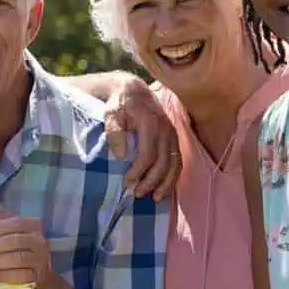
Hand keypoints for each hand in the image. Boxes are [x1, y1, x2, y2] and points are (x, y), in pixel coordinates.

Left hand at [0, 216, 54, 288]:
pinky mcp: (37, 277)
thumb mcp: (2, 232)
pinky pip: (21, 276)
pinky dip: (4, 275)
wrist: (26, 271)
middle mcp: (40, 242)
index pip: (17, 223)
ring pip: (19, 259)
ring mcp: (40, 260)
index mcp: (33, 226)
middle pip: (18, 241)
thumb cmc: (8, 247)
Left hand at [101, 77, 179, 201]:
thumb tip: (121, 155)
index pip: (148, 153)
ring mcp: (172, 134)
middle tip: (137, 193)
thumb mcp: (111, 113)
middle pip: (163, 161)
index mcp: (150, 122)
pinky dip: (173, 176)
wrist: (133, 91)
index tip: (127, 182)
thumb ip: (114, 132)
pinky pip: (178, 161)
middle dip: (151, 181)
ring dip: (165, 183)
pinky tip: (165, 189)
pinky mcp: (174, 138)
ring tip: (154, 198)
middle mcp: (165, 129)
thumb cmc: (119, 104)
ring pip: (174, 163)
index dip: (138, 171)